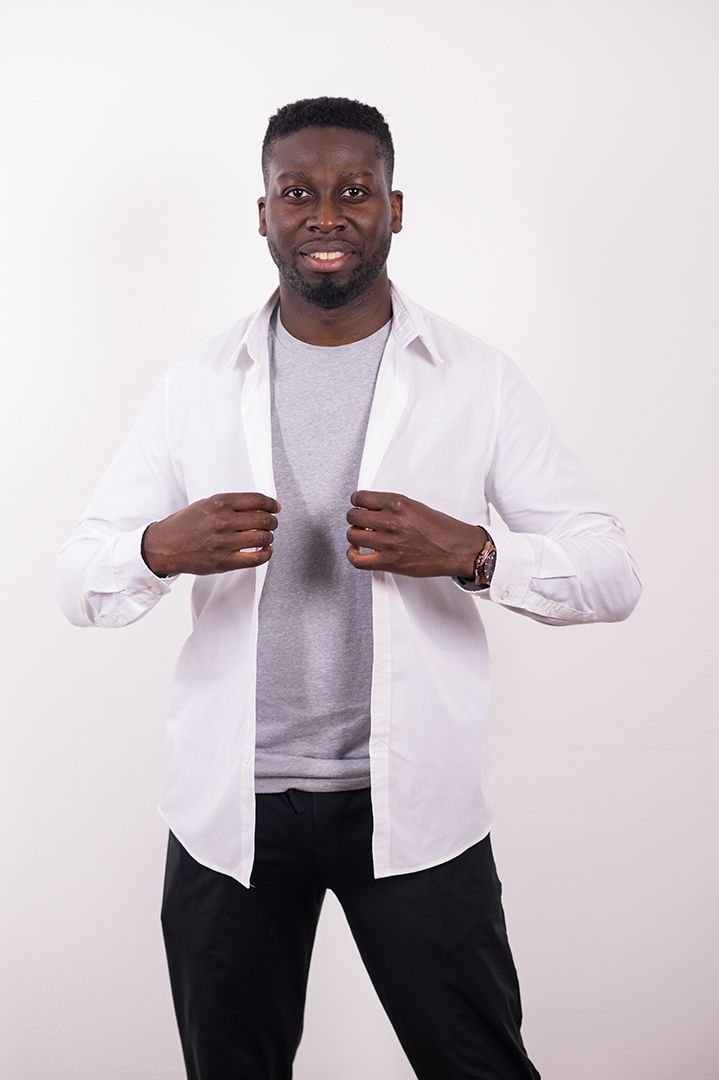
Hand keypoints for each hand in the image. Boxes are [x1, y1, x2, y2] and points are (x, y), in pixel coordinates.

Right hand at [142, 492, 280, 576]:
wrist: (164, 547)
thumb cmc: (184, 526)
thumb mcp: (205, 505)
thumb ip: (229, 505)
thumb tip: (256, 506)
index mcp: (218, 503)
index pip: (256, 500)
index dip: (271, 503)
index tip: (275, 507)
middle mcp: (223, 521)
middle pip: (263, 519)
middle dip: (272, 521)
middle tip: (272, 522)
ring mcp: (224, 542)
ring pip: (263, 538)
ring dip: (269, 537)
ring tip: (266, 537)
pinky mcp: (224, 561)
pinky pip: (256, 558)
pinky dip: (266, 554)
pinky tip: (266, 551)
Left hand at [345, 490, 486, 577]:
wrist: (457, 549)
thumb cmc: (442, 529)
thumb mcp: (415, 506)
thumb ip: (392, 507)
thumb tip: (372, 509)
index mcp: (397, 503)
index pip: (361, 498)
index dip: (357, 502)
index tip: (358, 505)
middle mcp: (391, 521)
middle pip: (353, 515)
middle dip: (355, 518)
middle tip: (360, 521)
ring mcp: (389, 542)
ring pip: (353, 535)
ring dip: (355, 535)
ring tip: (361, 536)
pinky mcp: (389, 561)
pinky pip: (358, 560)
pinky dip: (352, 555)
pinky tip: (356, 551)